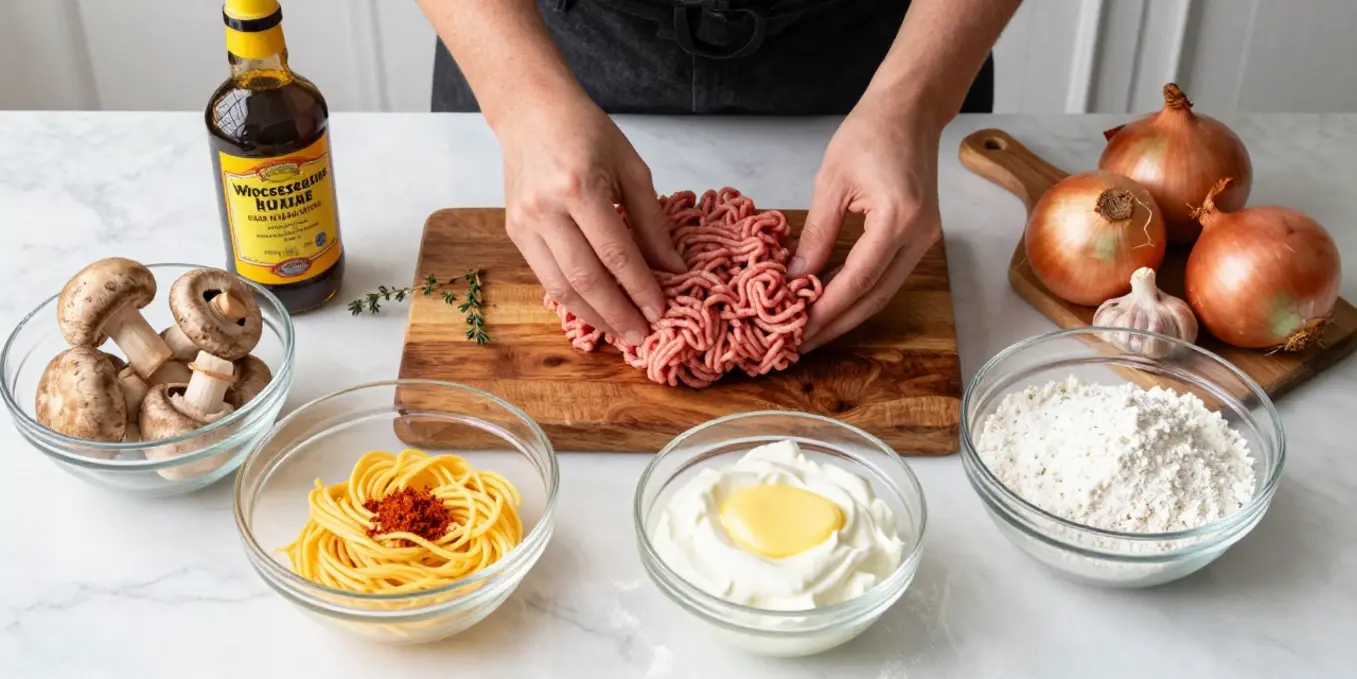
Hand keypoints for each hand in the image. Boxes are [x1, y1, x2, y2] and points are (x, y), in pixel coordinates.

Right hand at [497, 97, 685, 344]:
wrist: (531, 112)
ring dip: (594, 316)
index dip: (641, 288)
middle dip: (618, 313)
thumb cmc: (586, 132)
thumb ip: (652, 221)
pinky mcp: (514, 232)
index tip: (661, 311)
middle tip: (642, 335)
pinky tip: (595, 310)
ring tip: (620, 333)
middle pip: (586, 278)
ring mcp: (525, 223)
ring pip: (561, 287)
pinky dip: (572, 299)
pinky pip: (545, 277)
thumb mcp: (631, 168)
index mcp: (579, 187)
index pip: (617, 253)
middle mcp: (546, 209)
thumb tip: (673, 268)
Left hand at [790, 94, 944, 352]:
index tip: (798, 331)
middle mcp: (920, 235)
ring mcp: (926, 239)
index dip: (826, 310)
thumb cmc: (870, 132)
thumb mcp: (831, 183)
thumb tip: (795, 279)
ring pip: (884, 292)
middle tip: (800, 345)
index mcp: (899, 218)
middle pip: (875, 297)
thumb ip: (816, 235)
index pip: (859, 279)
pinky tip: (831, 302)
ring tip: (811, 331)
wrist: (910, 110)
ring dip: (847, 314)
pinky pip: (888, 275)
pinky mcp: (921, 237)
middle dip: (836, 324)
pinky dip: (860, 293)